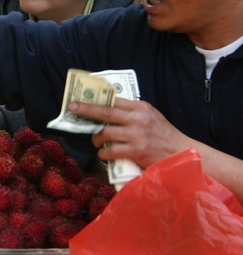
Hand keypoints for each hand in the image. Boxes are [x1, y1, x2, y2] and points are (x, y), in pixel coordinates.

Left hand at [69, 98, 193, 167]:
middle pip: (105, 112)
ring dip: (96, 139)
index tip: (79, 99)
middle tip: (73, 109)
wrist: (181, 153)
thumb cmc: (163, 136)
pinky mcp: (136, 150)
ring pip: (105, 133)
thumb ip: (132, 113)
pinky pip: (111, 151)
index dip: (94, 100)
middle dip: (86, 110)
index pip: (113, 100)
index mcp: (140, 107)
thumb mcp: (150, 117)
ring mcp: (136, 135)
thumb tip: (108, 110)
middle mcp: (138, 118)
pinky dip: (103, 153)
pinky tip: (105, 154)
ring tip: (97, 142)